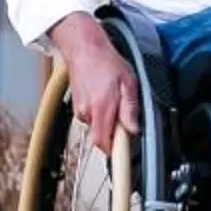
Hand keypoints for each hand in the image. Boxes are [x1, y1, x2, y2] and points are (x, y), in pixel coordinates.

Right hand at [47, 13, 139, 147]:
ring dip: (107, 121)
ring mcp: (80, 111)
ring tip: (113, 99)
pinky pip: (91, 119)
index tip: (123, 162)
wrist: (83, 48)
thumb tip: (133, 129)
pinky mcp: (77, 108)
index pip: (104, 143)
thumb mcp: (128, 82)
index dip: (114, 154)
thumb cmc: (106, 61)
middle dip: (114, 134)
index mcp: (101, 107)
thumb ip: (130, 108)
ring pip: (97, 127)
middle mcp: (87, 113)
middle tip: (124, 118)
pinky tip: (103, 96)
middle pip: (101, 138)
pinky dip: (100, 113)